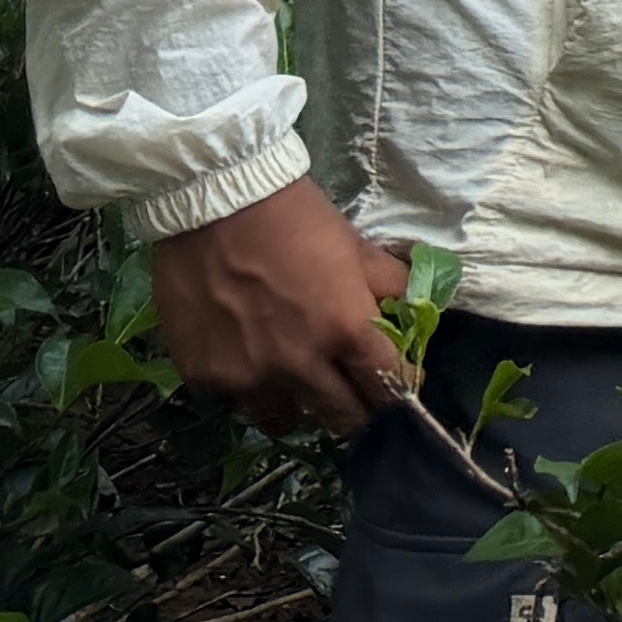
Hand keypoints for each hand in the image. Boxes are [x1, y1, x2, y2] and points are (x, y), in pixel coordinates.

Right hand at [149, 176, 416, 435]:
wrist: (217, 202)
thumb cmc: (297, 220)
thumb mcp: (358, 247)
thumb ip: (391, 287)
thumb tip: (416, 312)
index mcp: (346, 331)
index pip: (388, 389)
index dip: (399, 392)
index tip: (398, 386)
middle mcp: (299, 366)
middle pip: (342, 420)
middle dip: (355, 409)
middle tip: (352, 392)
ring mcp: (248, 377)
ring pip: (285, 420)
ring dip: (297, 403)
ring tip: (294, 377)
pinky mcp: (205, 378)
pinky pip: (237, 402)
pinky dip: (249, 388)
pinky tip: (248, 359)